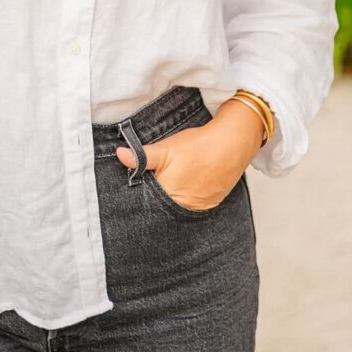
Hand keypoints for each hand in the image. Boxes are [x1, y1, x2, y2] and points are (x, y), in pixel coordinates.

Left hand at [115, 100, 263, 210]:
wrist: (232, 144)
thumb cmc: (198, 145)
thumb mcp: (166, 148)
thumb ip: (142, 156)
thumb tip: (120, 155)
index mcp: (167, 194)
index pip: (144, 201)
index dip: (139, 192)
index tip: (135, 184)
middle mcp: (181, 206)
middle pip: (160, 206)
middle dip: (153, 196)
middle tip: (153, 181)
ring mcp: (197, 207)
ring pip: (175, 207)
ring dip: (169, 198)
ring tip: (172, 181)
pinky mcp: (209, 204)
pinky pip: (191, 206)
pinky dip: (185, 198)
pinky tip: (185, 185)